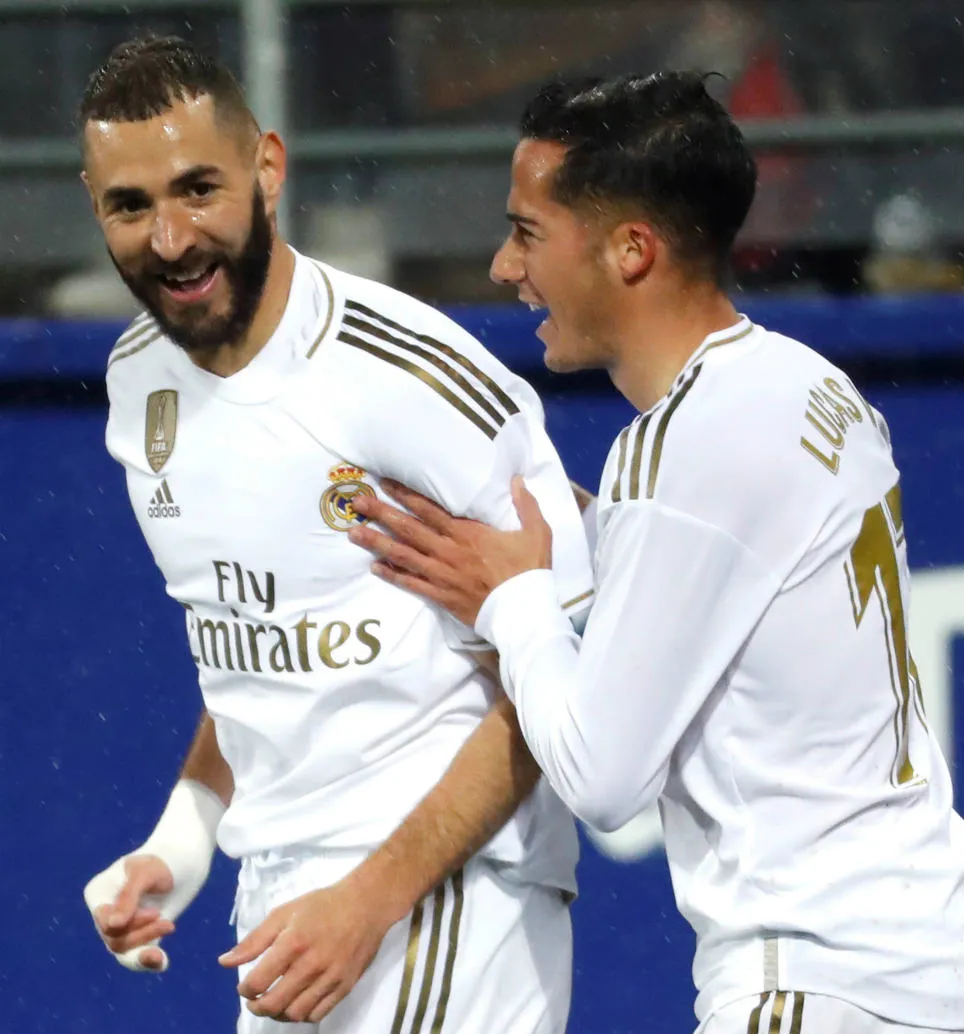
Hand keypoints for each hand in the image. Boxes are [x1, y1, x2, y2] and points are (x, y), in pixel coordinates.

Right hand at [83, 853, 175, 971]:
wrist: (188, 857)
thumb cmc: (164, 859)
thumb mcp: (146, 873)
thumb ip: (128, 897)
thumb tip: (111, 926)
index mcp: (98, 892)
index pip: (104, 923)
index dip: (129, 924)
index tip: (155, 913)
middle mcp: (105, 910)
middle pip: (113, 939)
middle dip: (141, 934)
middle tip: (169, 922)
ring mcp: (121, 922)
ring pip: (123, 950)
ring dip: (147, 943)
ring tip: (170, 928)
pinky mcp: (140, 931)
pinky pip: (136, 954)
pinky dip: (148, 960)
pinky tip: (162, 963)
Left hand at [219, 874, 396, 1024]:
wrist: (366, 904)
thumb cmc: (323, 905)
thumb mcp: (285, 912)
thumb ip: (255, 939)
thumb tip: (225, 962)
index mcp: (293, 942)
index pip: (258, 981)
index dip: (245, 989)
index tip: (245, 986)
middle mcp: (311, 964)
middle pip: (275, 1004)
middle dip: (257, 1007)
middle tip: (255, 1000)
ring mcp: (331, 978)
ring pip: (296, 1013)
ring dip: (279, 1014)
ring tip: (275, 1002)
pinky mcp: (345, 986)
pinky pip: (318, 1013)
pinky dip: (303, 1014)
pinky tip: (297, 1002)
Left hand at [349, 475, 551, 626]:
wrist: (524, 612)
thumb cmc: (530, 571)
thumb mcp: (537, 532)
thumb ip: (525, 505)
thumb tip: (517, 479)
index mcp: (467, 532)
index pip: (429, 509)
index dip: (406, 495)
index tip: (385, 483)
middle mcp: (448, 550)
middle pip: (408, 528)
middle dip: (381, 513)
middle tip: (357, 503)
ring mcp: (442, 574)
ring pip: (403, 554)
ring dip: (377, 543)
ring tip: (354, 533)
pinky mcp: (441, 596)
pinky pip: (411, 584)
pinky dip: (392, 575)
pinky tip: (374, 567)